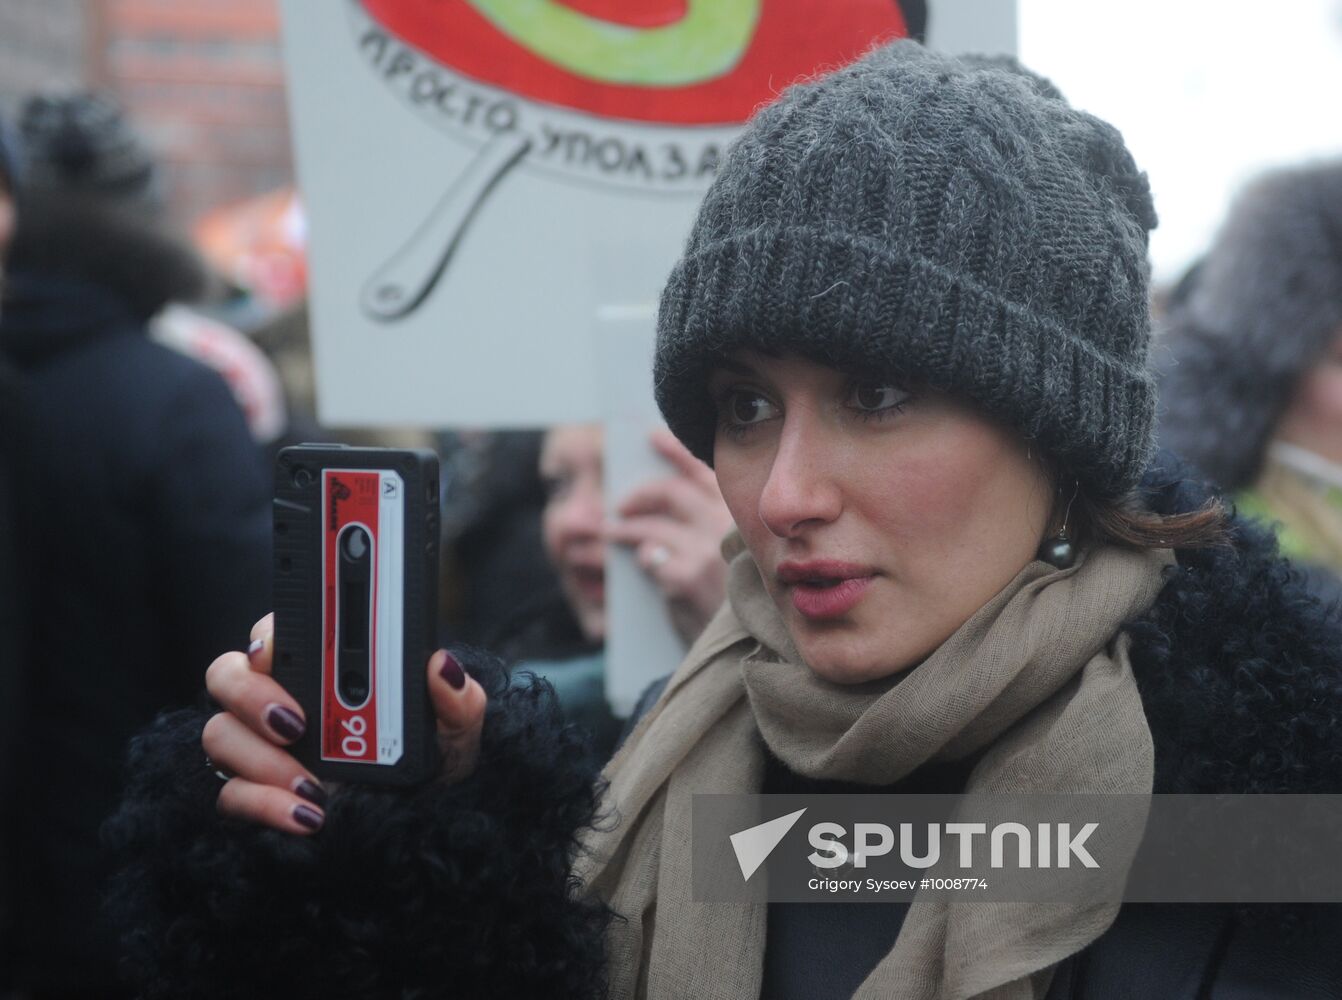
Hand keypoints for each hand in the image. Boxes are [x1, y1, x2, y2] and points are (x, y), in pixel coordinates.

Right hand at [202, 613, 487, 834]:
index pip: (276, 631)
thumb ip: (457, 698)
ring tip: (313, 785)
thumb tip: (443, 667)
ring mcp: (262, 747)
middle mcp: (282, 699)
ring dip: (261, 759)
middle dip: (251, 694)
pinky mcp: (255, 794)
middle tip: (296, 722)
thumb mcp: (455, 730)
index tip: (275, 650)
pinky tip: (309, 815)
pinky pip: (231, 795)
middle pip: (228, 673)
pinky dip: (263, 805)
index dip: (267, 634)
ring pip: (220, 734)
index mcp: (323, 668)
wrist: (422, 823)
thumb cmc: (432, 762)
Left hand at [605, 429, 734, 642]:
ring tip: (606, 531)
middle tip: (619, 505)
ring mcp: (706, 550)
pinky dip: (634, 558)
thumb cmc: (732, 599)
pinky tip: (632, 564)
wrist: (742, 648)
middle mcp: (727, 526)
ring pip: (649, 526)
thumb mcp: (729, 555)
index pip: (704, 471)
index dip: (675, 450)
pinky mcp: (685, 576)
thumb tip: (655, 499)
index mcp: (739, 514)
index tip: (649, 437)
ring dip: (620, 528)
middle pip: (670, 492)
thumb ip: (703, 525)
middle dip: (637, 495)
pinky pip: (647, 556)